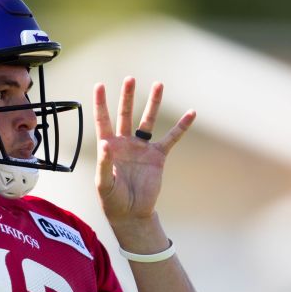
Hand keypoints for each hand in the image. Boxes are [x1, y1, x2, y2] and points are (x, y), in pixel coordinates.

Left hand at [92, 77, 194, 230]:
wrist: (132, 213)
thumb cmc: (112, 199)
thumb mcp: (103, 183)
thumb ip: (103, 164)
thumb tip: (105, 144)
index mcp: (109, 146)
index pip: (103, 120)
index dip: (100, 103)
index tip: (99, 85)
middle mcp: (125, 142)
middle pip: (125, 113)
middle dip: (127, 96)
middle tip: (130, 78)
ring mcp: (142, 148)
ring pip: (147, 120)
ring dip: (153, 103)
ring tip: (159, 84)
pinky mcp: (158, 156)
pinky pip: (171, 138)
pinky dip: (181, 126)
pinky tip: (191, 113)